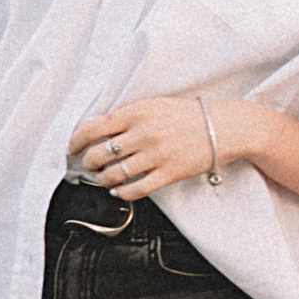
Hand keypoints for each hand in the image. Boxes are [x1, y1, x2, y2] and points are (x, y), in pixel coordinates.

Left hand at [68, 95, 223, 198]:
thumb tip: (98, 131)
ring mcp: (156, 155)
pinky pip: (135, 190)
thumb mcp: (155, 104)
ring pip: (114, 174)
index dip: (76, 140)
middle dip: (88, 163)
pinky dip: (121, 193)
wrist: (225, 127)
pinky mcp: (169, 173)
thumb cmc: (189, 115)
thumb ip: (128, 116)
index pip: (93, 127)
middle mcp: (144, 133)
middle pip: (99, 154)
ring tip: (102, 179)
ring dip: (102, 179)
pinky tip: (118, 191)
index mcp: (138, 111)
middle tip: (89, 165)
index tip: (73, 147)